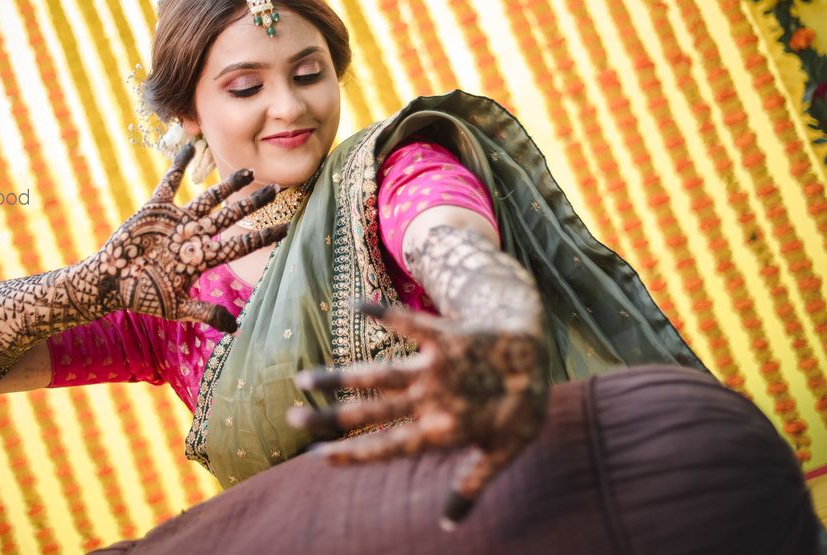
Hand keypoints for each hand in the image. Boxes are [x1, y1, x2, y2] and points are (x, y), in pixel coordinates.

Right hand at [89, 143, 285, 330]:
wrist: (109, 283)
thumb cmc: (143, 296)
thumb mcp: (176, 307)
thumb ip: (205, 312)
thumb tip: (236, 328)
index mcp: (202, 257)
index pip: (241, 244)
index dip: (264, 236)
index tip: (287, 227)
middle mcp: (194, 236)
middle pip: (231, 216)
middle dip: (253, 203)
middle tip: (276, 189)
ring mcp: (176, 222)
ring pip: (208, 199)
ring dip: (227, 185)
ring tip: (248, 171)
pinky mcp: (154, 210)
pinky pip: (168, 184)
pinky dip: (178, 167)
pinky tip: (189, 149)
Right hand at [288, 302, 547, 528]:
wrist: (536, 355)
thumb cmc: (520, 407)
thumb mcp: (503, 453)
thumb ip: (472, 486)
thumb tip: (449, 524)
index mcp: (444, 431)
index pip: (390, 447)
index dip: (354, 453)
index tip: (319, 456)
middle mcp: (433, 400)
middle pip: (373, 411)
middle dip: (331, 417)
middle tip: (293, 419)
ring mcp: (437, 367)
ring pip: (379, 374)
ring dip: (340, 376)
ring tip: (304, 377)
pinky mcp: (444, 335)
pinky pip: (409, 322)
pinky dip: (384, 313)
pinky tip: (356, 306)